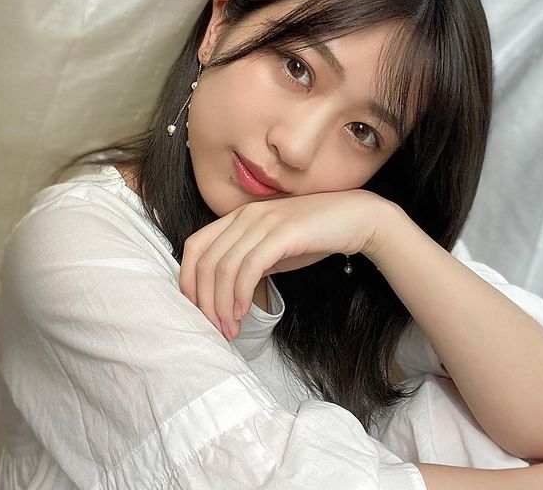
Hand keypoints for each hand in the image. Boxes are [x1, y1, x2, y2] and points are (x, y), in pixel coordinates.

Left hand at [179, 190, 385, 339]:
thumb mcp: (274, 248)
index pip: (194, 245)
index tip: (195, 309)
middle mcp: (246, 215)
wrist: (355, 218)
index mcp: (239, 216)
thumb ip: (249, 261)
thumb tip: (226, 291)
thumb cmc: (315, 235)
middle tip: (215, 328)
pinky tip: (243, 311)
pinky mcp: (283, 233)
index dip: (187, 279)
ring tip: (230, 328)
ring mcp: (264, 221)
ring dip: (221, 304)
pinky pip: (250, 266)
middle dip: (204, 301)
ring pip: (224, 267)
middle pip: (205, 261)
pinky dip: (241, 292)